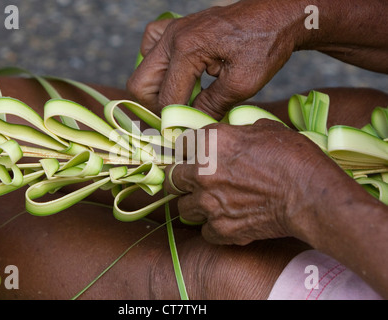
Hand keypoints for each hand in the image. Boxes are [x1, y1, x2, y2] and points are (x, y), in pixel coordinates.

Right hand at [127, 1, 300, 118]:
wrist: (275, 16)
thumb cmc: (265, 45)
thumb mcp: (242, 84)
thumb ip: (211, 106)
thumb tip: (190, 123)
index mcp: (186, 49)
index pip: (166, 99)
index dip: (174, 121)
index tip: (186, 132)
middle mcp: (172, 38)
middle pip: (139, 84)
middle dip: (156, 107)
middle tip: (179, 116)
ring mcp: (171, 30)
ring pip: (142, 69)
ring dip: (156, 88)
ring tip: (181, 97)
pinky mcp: (176, 27)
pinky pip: (150, 47)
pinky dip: (157, 65)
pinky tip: (176, 73)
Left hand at [164, 120, 338, 244]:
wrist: (311, 195)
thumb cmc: (294, 158)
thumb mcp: (265, 129)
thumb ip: (238, 133)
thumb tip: (233, 138)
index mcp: (210, 143)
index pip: (180, 145)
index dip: (188, 151)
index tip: (193, 157)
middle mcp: (201, 173)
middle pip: (172, 179)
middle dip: (182, 180)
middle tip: (196, 183)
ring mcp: (208, 203)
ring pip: (183, 208)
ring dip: (195, 206)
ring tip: (213, 205)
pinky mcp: (220, 229)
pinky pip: (204, 232)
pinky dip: (214, 228)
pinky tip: (229, 221)